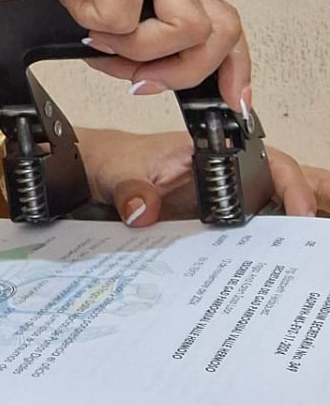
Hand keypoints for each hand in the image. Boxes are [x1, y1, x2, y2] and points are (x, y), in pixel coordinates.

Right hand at [0, 0, 249, 105]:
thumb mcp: (85, 24)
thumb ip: (123, 42)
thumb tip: (149, 80)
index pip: (217, 17)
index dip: (232, 65)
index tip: (227, 101)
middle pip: (220, 25)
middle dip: (184, 71)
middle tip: (139, 82)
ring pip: (184, 25)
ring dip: (134, 50)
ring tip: (91, 36)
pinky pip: (126, 16)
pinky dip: (93, 25)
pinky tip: (67, 2)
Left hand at [77, 127, 329, 224]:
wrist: (98, 168)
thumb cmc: (114, 160)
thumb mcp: (117, 174)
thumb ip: (131, 191)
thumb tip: (144, 210)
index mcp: (209, 150)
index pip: (265, 159)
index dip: (290, 183)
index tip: (301, 210)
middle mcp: (224, 169)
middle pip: (281, 177)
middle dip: (314, 193)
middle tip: (328, 217)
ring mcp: (224, 192)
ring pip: (274, 200)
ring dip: (300, 214)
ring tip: (320, 242)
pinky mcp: (216, 213)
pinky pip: (253, 223)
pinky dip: (276, 236)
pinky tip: (293, 254)